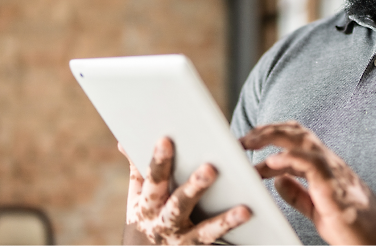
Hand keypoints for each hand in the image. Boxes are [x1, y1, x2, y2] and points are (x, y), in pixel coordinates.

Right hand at [120, 138, 251, 244]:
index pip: (152, 181)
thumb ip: (138, 172)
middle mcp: (163, 225)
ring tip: (244, 210)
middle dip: (193, 188)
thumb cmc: (148, 219)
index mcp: (146, 206)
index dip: (158, 162)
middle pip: (178, 206)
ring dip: (224, 221)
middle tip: (210, 169)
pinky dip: (233, 238)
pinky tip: (251, 227)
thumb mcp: (137, 200)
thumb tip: (124, 140)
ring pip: (204, 232)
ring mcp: (182, 242)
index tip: (165, 140)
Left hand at [239, 121, 375, 245]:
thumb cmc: (356, 226)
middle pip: (297, 132)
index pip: (297, 139)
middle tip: (242, 138)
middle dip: (267, 130)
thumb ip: (298, 194)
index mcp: (326, 167)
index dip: (272, 135)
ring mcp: (333, 171)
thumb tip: (277, 179)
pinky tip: (269, 163)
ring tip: (248, 142)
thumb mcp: (318, 209)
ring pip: (301, 140)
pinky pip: (308, 164)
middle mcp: (330, 163)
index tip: (249, 143)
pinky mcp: (334, 186)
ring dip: (271, 137)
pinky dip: (287, 159)